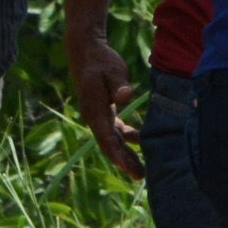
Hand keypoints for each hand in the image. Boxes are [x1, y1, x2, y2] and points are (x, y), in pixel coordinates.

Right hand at [63, 30, 141, 181]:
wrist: (85, 50)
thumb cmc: (101, 59)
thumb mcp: (113, 69)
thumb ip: (119, 83)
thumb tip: (124, 94)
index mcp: (94, 110)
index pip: (107, 139)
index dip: (118, 155)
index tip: (130, 168)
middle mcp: (93, 116)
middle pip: (110, 145)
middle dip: (124, 161)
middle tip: (141, 176)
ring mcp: (97, 115)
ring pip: (113, 140)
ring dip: (126, 153)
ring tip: (141, 169)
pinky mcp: (103, 110)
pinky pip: (115, 130)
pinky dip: (126, 138)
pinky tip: (140, 142)